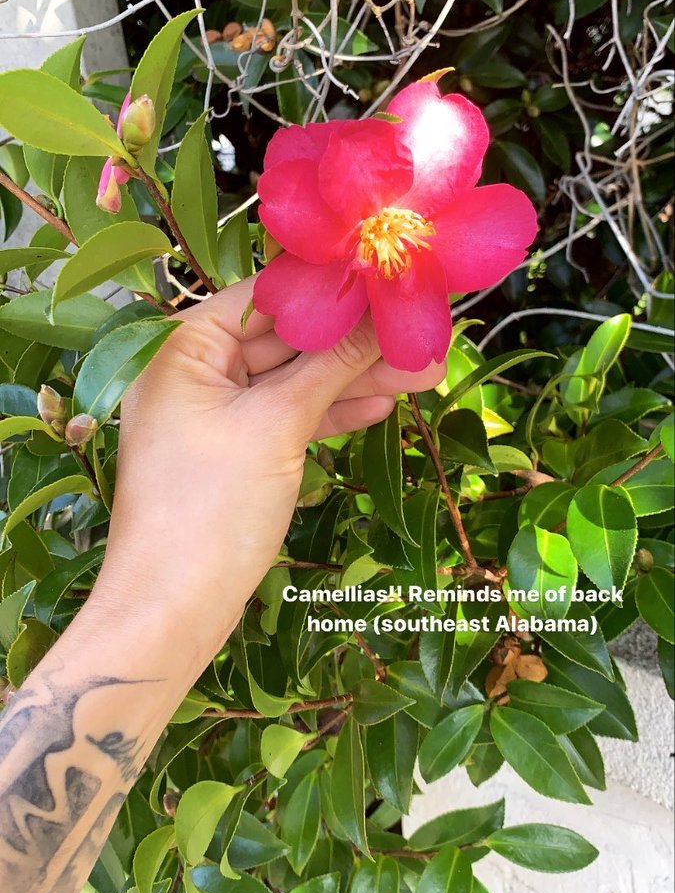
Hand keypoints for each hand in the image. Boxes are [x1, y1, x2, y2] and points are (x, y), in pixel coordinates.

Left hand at [98, 277, 445, 654]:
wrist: (173, 610)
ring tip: (421, 371)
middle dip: (352, 341)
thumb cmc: (211, 508)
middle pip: (283, 340)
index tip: (387, 282)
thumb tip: (384, 317)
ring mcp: (212, 415)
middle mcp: (192, 373)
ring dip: (352, 378)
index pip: (263, 296)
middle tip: (417, 333)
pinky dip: (327, 412)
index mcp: (182, 349)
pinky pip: (285, 417)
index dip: (327, 290)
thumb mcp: (279, 425)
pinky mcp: (232, 452)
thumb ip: (334, 366)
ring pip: (291, 382)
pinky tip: (380, 403)